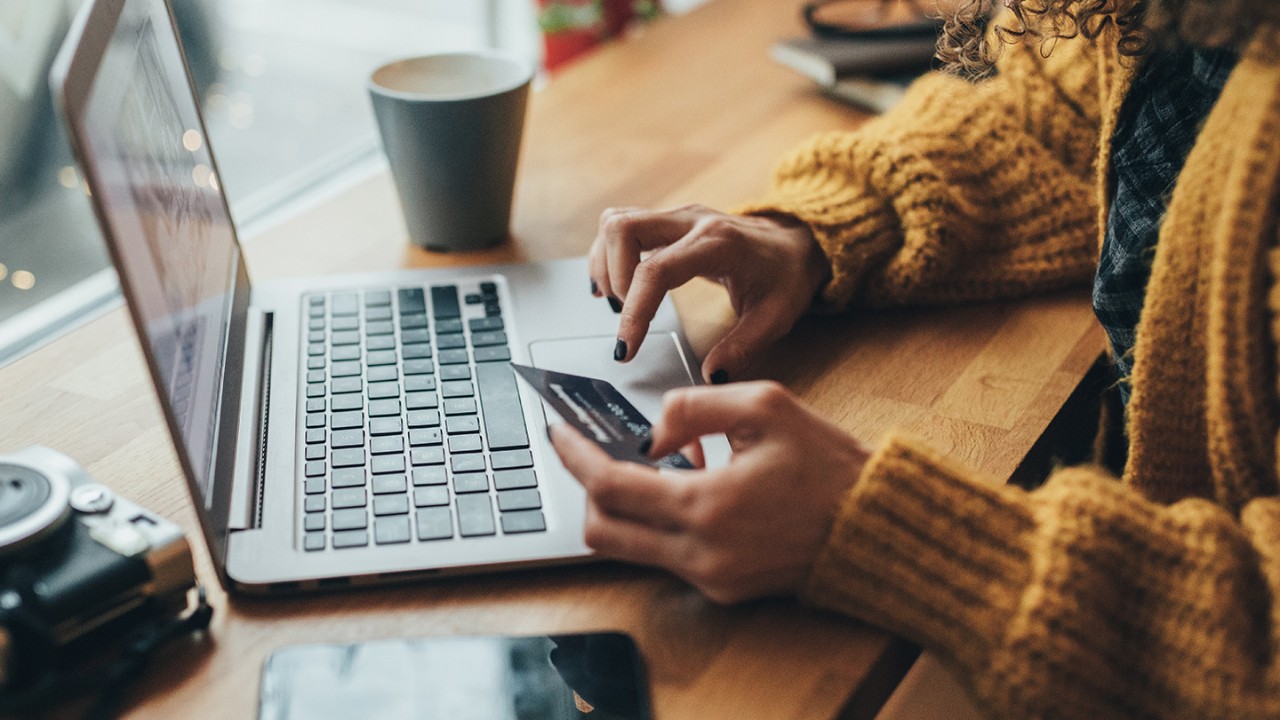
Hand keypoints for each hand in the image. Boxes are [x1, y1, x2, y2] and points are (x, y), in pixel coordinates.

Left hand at [549, 381, 871, 603]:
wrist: (875, 527)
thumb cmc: (828, 465)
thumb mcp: (765, 406)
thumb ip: (693, 407)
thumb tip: (651, 433)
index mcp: (707, 506)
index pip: (610, 486)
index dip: (575, 456)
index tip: (558, 432)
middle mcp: (701, 553)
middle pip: (602, 530)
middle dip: (587, 487)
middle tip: (593, 451)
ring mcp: (710, 578)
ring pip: (629, 548)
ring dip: (626, 505)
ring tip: (656, 464)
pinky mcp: (723, 589)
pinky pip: (665, 556)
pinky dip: (660, 521)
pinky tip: (690, 487)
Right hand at [588, 205, 829, 383]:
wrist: (796, 243)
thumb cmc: (785, 276)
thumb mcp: (776, 318)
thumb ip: (743, 348)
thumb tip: (711, 376)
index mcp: (718, 244)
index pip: (656, 271)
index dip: (634, 311)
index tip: (626, 348)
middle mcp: (691, 221)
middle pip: (623, 228)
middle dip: (612, 277)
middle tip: (625, 316)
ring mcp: (677, 216)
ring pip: (616, 222)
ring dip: (605, 264)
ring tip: (619, 302)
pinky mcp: (668, 221)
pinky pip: (622, 225)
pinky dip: (608, 255)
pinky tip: (615, 286)